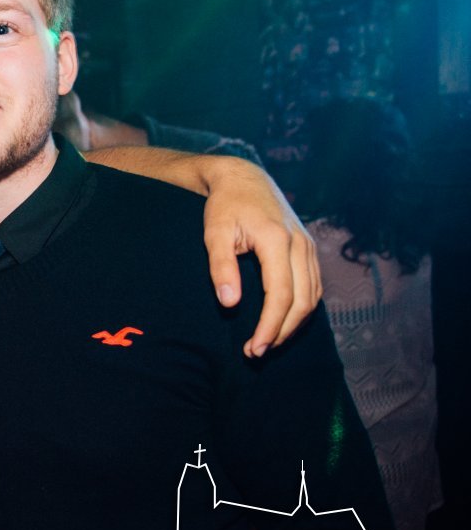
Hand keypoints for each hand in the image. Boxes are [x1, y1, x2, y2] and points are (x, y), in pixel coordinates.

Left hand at [200, 158, 320, 356]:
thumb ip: (221, 267)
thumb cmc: (225, 206)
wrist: (244, 178)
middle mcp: (300, 244)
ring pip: (313, 296)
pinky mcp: (308, 248)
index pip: (281, 294)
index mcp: (277, 240)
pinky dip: (302, 308)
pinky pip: (314, 286)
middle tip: (256, 352)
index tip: (254, 348)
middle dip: (282, 332)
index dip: (270, 326)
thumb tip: (230, 304)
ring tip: (267, 341)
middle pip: (303, 301)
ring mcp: (308, 245)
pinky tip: (283, 321)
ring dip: (293, 324)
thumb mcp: (214, 233)